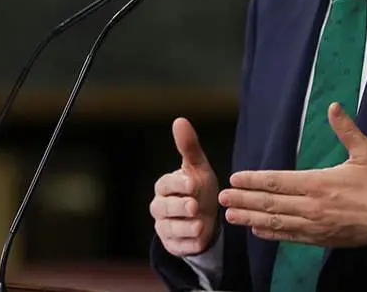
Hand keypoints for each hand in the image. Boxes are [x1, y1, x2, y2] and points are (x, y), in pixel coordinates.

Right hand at [150, 117, 219, 255]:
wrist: (207, 217)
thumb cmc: (200, 188)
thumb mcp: (198, 168)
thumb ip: (189, 147)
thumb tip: (179, 120)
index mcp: (165, 186)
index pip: (166, 184)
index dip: (178, 184)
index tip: (192, 183)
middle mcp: (160, 207)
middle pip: (163, 208)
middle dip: (178, 207)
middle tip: (194, 206)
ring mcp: (164, 227)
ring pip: (169, 228)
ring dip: (184, 227)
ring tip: (200, 224)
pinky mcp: (172, 245)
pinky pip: (177, 246)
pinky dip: (188, 245)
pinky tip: (200, 241)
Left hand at [219, 102, 366, 247]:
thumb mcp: (366, 152)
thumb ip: (346, 130)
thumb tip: (333, 106)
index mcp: (320, 183)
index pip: (279, 181)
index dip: (255, 180)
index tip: (237, 178)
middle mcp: (313, 206)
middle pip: (271, 203)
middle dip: (245, 200)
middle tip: (222, 198)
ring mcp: (315, 225)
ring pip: (276, 222)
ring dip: (252, 218)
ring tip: (231, 215)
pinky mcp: (321, 238)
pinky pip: (290, 237)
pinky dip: (271, 234)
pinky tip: (257, 230)